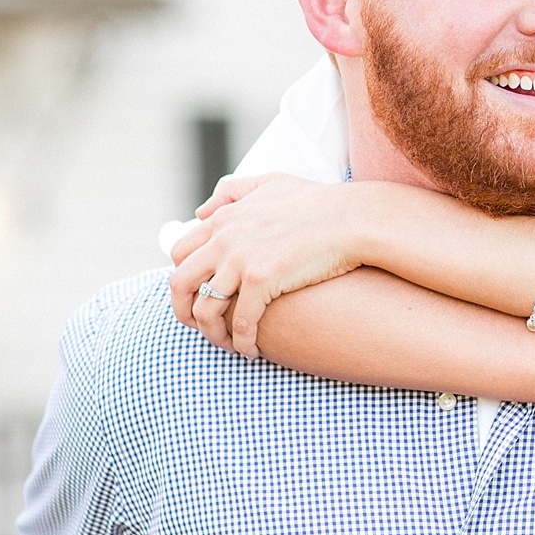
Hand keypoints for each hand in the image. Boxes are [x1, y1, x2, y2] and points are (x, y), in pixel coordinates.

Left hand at [168, 173, 369, 356]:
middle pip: (180, 283)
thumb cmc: (320, 202)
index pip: (180, 253)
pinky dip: (242, 342)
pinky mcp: (262, 279)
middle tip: (202, 328)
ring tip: (230, 345)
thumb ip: (233, 191)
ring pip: (205, 310)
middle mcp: (224, 238)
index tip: (197, 297)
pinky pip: (240, 322)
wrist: (354, 219)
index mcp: (224, 219)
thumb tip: (202, 211)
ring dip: (212, 335)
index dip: (184, 280)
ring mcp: (240, 259)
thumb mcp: (270, 183)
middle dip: (184, 311)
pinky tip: (252, 350)